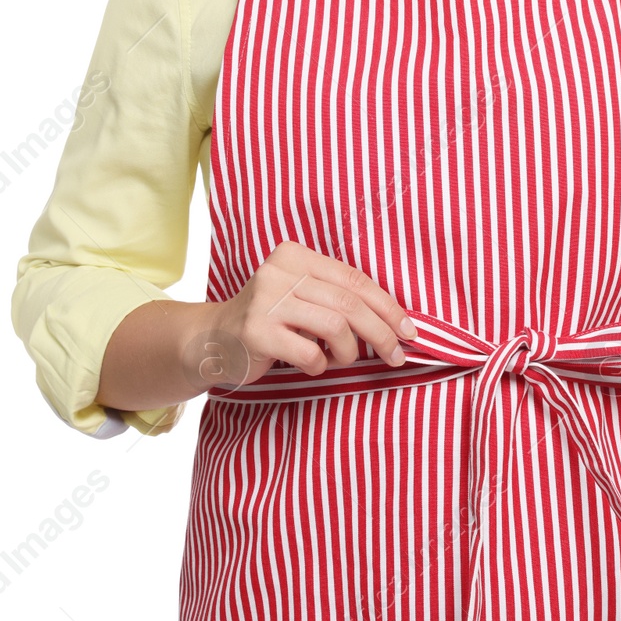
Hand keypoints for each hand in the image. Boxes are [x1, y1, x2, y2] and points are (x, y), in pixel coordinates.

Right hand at [202, 240, 415, 385]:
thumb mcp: (301, 296)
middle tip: (396, 356)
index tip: (409, 331)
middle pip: (350, 303)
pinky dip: (320, 365)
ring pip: (336, 326)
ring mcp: (265, 301)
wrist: (212, 340)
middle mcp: (279, 271)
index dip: (388, 307)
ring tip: (341, 359)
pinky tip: (311, 365)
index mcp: (295, 255)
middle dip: (382, 333)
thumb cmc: (270, 321)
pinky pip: (310, 353)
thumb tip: (396, 321)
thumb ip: (337, 297)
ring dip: (349, 351)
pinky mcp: (256, 332)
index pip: (355, 279)